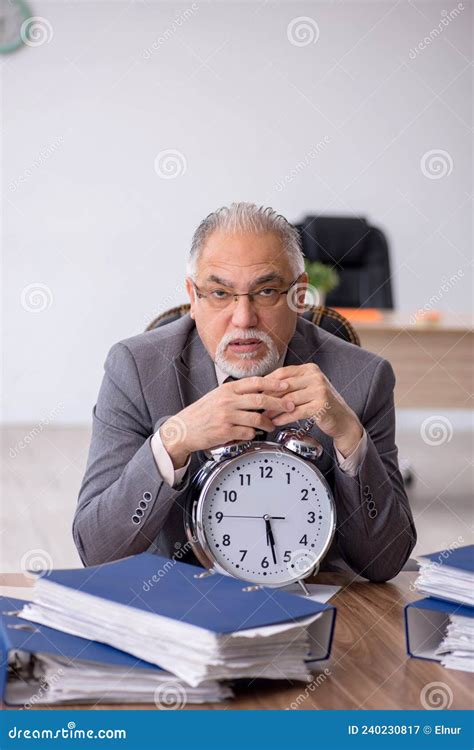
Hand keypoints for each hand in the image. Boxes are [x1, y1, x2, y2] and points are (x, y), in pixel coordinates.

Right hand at [159, 376, 295, 468]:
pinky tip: (252, 434)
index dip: (273, 383)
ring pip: (257, 419)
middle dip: (279, 404)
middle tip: (290, 406)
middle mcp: (227, 401)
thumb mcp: (217, 396)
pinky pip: (248, 433)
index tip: (286, 385)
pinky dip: (253, 434)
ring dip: (268, 424)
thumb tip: (260, 391)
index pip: (255, 382)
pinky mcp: (225, 432)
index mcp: (227, 389)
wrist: (183, 429)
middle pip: (261, 400)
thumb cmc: (202, 413)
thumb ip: (236, 393)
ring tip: (271, 425)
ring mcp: (226, 417)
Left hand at [262, 364, 362, 457]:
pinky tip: (276, 422)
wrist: (341, 419)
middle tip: (257, 405)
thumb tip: (264, 387)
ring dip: (274, 409)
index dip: (267, 382)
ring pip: (289, 400)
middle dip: (269, 397)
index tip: (256, 391)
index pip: (283, 372)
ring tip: (264, 416)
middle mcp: (315, 377)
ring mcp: (319, 390)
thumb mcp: (306, 389)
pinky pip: (297, 412)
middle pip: (284, 386)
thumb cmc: (321, 403)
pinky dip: (284, 418)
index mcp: (310, 369)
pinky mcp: (321, 405)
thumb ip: (290, 385)